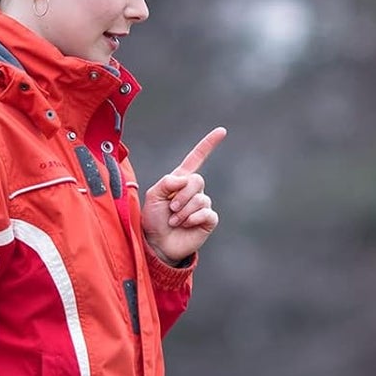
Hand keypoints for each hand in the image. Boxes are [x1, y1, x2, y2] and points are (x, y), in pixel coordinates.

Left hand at [142, 127, 226, 262]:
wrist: (158, 244)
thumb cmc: (154, 219)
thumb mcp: (153, 196)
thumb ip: (166, 182)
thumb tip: (184, 180)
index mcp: (180, 180)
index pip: (197, 158)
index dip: (208, 145)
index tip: (222, 131)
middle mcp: (194, 191)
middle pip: (197, 180)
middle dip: (181, 196)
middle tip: (171, 210)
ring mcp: (203, 205)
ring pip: (201, 199)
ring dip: (184, 211)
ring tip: (174, 221)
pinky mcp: (208, 220)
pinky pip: (207, 213)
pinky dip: (194, 218)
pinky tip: (187, 225)